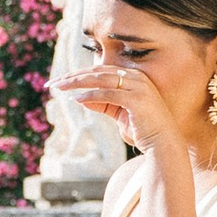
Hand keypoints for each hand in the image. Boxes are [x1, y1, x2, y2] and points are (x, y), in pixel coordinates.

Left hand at [65, 59, 185, 153]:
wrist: (164, 145)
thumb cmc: (142, 130)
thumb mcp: (118, 113)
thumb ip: (102, 103)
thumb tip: (81, 97)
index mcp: (133, 77)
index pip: (100, 71)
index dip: (79, 74)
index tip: (60, 81)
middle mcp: (136, 77)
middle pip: (97, 72)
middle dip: (73, 76)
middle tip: (52, 82)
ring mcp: (138, 86)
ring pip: (100, 79)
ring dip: (76, 82)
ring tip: (59, 87)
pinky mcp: (136, 99)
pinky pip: (107, 94)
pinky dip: (90, 95)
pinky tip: (76, 99)